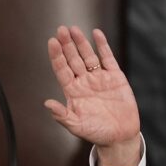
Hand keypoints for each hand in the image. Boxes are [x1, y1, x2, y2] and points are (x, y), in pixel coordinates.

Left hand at [44, 26, 140, 165]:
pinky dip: (102, 46)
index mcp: (72, 92)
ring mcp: (99, 78)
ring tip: (73, 29)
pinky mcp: (115, 77)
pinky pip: (108, 58)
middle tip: (60, 30)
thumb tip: (47, 103)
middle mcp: (84, 82)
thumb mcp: (76, 126)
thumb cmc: (95, 133)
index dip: (56, 56)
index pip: (62, 70)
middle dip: (66, 45)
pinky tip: (96, 34)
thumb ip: (62, 115)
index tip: (52, 42)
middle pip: (73, 59)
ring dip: (81, 42)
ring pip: (88, 56)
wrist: (119, 136)